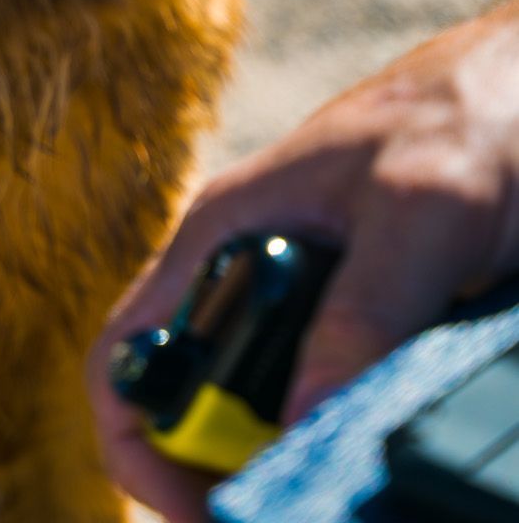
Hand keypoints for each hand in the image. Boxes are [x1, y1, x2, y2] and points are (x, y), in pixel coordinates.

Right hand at [86, 0, 518, 522]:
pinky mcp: (368, 322)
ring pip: (270, 413)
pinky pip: (336, 403)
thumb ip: (364, 305)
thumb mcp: (421, 206)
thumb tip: (300, 421)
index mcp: (225, 234)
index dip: (141, 444)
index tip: (201, 509)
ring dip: (297, 456)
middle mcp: (252, 272)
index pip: (128, 356)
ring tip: (351, 486)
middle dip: (229, 468)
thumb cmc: (466, 111)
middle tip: (303, 506)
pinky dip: (349, 442)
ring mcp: (310, 300)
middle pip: (198, 403)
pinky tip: (389, 454)